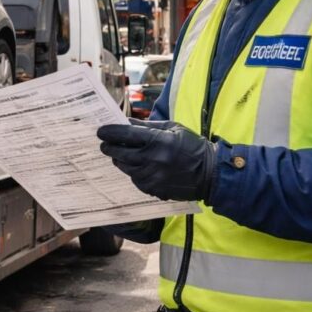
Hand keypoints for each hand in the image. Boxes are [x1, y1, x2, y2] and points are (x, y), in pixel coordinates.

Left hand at [97, 120, 220, 201]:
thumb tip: (125, 122)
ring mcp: (152, 176)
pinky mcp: (153, 189)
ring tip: (121, 154)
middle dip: (109, 147)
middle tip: (105, 143)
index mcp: (158, 140)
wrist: (210, 173)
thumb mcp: (172, 128)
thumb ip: (147, 125)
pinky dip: (133, 172)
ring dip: (120, 160)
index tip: (100, 131)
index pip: (125, 135)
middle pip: (119, 153)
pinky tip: (139, 166)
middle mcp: (153, 159)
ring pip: (125, 168)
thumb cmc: (192, 146)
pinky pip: (135, 179)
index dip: (109, 132)